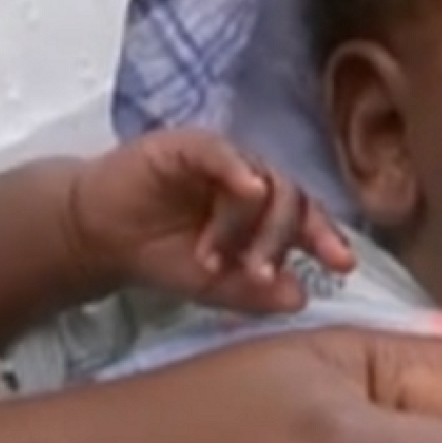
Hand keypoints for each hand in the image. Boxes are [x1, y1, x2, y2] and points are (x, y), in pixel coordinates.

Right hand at [70, 129, 355, 312]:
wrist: (98, 237)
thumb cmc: (160, 256)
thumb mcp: (211, 285)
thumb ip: (254, 292)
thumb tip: (303, 296)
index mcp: (263, 213)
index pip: (306, 219)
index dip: (327, 238)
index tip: (343, 264)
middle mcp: (251, 182)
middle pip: (290, 199)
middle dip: (279, 240)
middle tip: (257, 274)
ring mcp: (223, 162)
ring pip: (260, 179)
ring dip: (245, 223)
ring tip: (216, 259)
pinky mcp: (188, 146)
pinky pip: (223, 151)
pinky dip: (237, 168)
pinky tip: (246, 188)